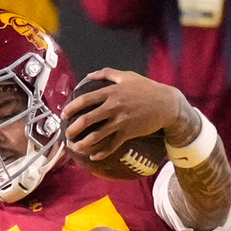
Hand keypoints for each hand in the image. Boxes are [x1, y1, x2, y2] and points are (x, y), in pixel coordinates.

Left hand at [62, 68, 182, 160]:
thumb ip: (107, 74)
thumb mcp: (127, 76)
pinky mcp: (128, 133)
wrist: (166, 104)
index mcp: (111, 92)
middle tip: (67, 134)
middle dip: (73, 128)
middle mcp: (113, 107)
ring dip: (84, 143)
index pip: (85, 100)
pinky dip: (101, 152)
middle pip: (87, 119)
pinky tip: (94, 156)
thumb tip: (89, 75)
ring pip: (97, 135)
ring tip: (76, 147)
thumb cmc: (147, 88)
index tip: (64, 114)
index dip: (71, 108)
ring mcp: (120, 121)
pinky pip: (111, 145)